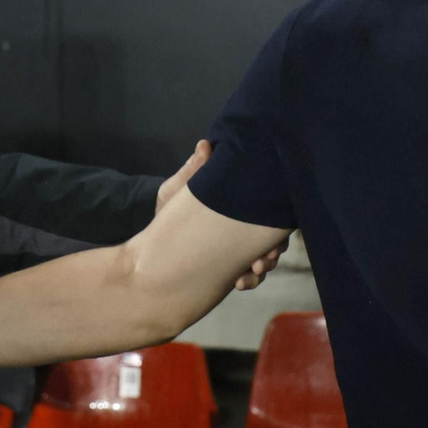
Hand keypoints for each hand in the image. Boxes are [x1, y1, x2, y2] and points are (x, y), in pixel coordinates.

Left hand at [157, 141, 287, 291]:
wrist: (152, 233)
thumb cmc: (169, 204)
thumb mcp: (179, 188)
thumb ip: (194, 170)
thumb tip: (205, 145)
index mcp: (238, 206)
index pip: (266, 212)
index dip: (275, 224)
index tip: (270, 235)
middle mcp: (243, 227)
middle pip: (272, 238)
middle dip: (272, 251)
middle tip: (262, 259)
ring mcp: (237, 247)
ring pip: (264, 260)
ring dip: (262, 268)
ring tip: (251, 273)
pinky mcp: (229, 265)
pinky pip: (248, 275)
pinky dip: (248, 280)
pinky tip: (238, 282)